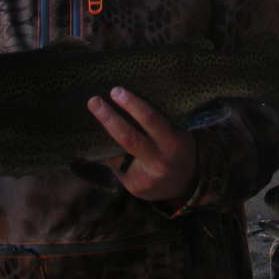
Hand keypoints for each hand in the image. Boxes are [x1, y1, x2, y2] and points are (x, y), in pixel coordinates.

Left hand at [86, 87, 197, 202]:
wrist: (185, 184)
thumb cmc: (179, 149)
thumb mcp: (180, 133)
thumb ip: (160, 120)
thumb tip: (127, 98)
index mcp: (172, 143)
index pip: (150, 119)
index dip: (131, 104)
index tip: (115, 91)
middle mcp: (159, 161)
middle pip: (127, 137)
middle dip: (108, 118)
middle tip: (93, 101)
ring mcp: (145, 177)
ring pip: (116, 153)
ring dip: (101, 135)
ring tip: (94, 119)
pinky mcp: (134, 187)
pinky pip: (115, 165)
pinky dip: (108, 152)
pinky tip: (104, 142)